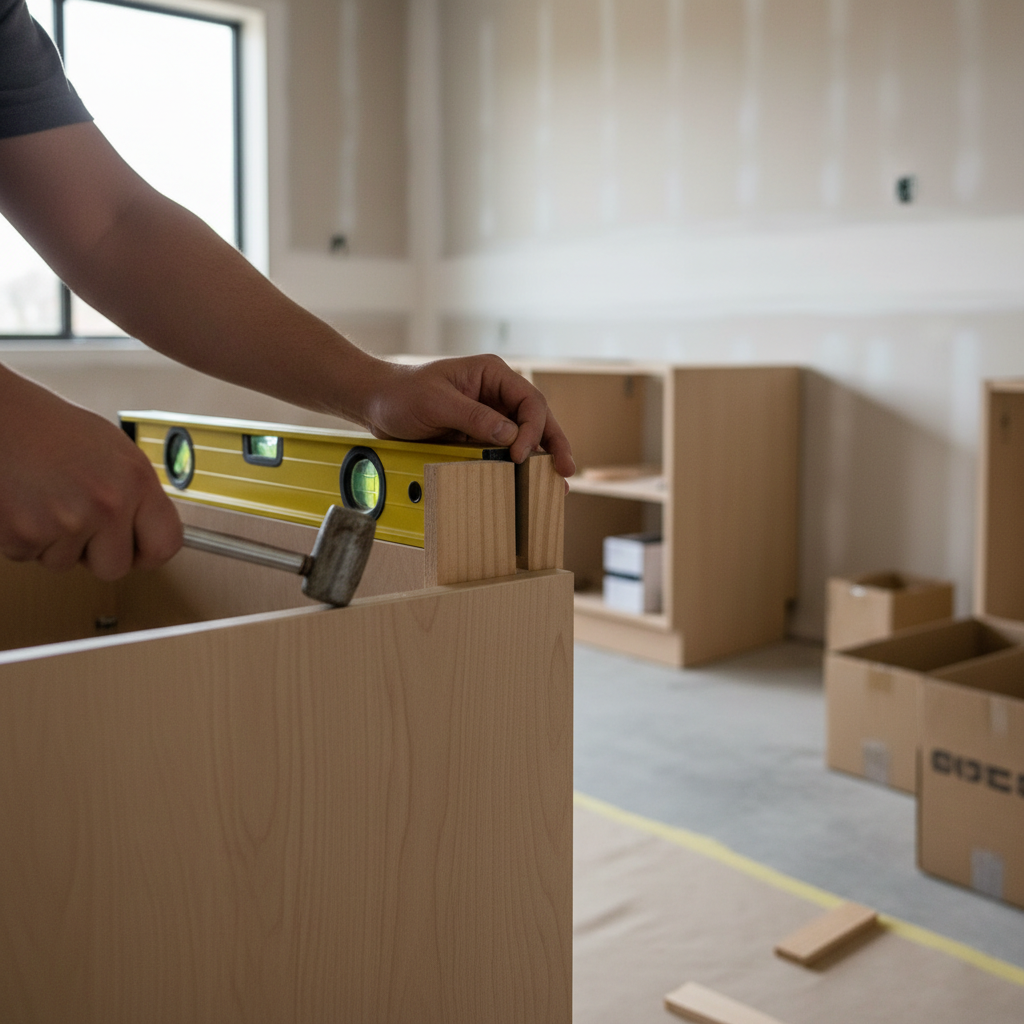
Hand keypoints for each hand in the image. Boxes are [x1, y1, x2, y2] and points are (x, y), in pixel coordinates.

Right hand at [0, 367, 182, 579]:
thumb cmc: (51, 428)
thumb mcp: (114, 452)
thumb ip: (136, 495)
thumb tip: (150, 530)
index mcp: (137, 480)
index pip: (166, 545)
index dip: (149, 553)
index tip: (136, 549)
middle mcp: (107, 504)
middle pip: (115, 568)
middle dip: (95, 553)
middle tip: (77, 519)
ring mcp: (66, 522)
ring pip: (66, 563)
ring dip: (54, 542)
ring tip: (44, 498)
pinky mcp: (23, 535)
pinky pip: (29, 557)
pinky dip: (22, 537)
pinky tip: (21, 502)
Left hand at [358, 355, 574, 477]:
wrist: (377, 404)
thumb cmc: (402, 394)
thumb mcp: (437, 402)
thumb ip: (474, 417)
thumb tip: (509, 436)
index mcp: (492, 374)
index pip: (528, 401)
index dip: (531, 429)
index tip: (518, 454)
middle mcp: (497, 394)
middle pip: (537, 419)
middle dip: (554, 444)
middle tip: (566, 470)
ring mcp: (490, 416)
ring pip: (526, 437)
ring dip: (542, 459)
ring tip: (557, 484)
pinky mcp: (479, 436)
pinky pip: (505, 451)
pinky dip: (519, 467)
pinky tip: (529, 482)